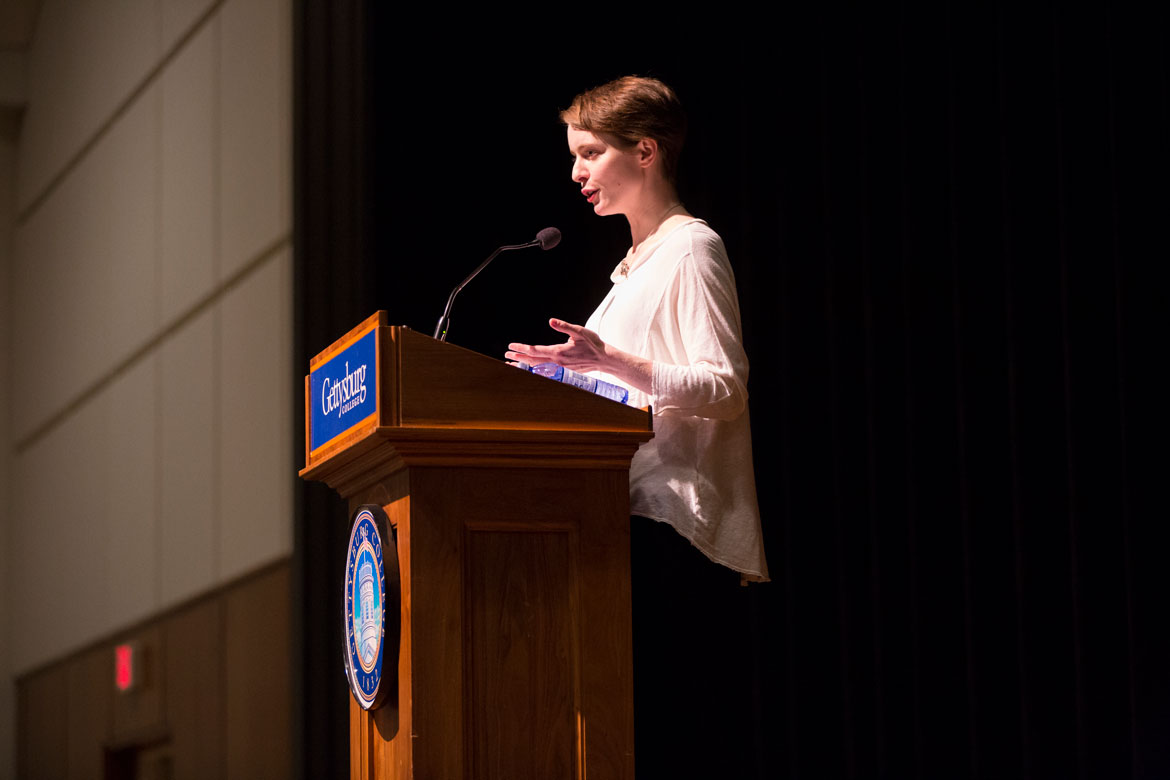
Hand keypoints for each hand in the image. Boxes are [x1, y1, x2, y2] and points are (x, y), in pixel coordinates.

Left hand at [506, 319, 652, 392]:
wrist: (604, 359)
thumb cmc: (593, 344)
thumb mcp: (579, 331)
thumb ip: (564, 326)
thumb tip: (551, 321)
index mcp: (559, 352)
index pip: (535, 350)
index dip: (522, 348)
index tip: (511, 346)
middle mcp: (557, 362)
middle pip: (533, 361)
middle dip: (518, 357)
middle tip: (506, 355)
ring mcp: (560, 368)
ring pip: (537, 368)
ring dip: (524, 365)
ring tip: (512, 364)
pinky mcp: (563, 371)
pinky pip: (545, 371)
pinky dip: (534, 370)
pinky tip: (529, 369)